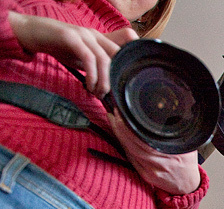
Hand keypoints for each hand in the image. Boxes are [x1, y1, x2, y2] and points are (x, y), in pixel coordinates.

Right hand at [8, 12, 136, 95]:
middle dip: (115, 80)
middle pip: (117, 57)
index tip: (120, 89)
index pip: (121, 54)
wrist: (33, 32)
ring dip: (104, 81)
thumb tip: (105, 88)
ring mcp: (84, 35)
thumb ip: (94, 67)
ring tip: (97, 93)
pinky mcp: (71, 37)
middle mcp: (95, 35)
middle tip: (107, 95)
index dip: (124, 71)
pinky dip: (92, 75)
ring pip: (105, 59)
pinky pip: (88, 58)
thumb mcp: (81, 58)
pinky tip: (89, 86)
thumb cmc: (58, 46)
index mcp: (100, 39)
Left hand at [106, 110, 200, 193]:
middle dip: (121, 128)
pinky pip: (132, 160)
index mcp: (172, 153)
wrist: (188, 185)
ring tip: (114, 122)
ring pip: (131, 151)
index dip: (131, 125)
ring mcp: (152, 170)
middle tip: (114, 114)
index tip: (124, 112)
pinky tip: (122, 138)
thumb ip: (178, 133)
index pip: (145, 137)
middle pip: (134, 144)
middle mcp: (161, 163)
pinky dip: (125, 148)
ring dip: (120, 136)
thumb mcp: (187, 146)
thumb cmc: (187, 163)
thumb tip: (169, 114)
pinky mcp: (146, 176)